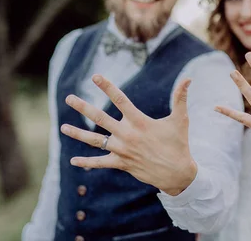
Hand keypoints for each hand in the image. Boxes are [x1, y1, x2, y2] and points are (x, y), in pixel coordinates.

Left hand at [60, 74, 197, 195]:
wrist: (178, 174)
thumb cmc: (179, 144)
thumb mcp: (180, 119)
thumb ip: (180, 98)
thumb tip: (188, 79)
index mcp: (139, 121)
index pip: (120, 99)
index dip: (107, 86)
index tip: (95, 76)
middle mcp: (127, 134)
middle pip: (100, 118)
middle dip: (83, 107)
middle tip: (68, 98)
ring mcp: (122, 150)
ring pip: (95, 140)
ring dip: (78, 134)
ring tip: (62, 128)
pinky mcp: (121, 163)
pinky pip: (100, 163)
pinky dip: (87, 162)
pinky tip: (73, 160)